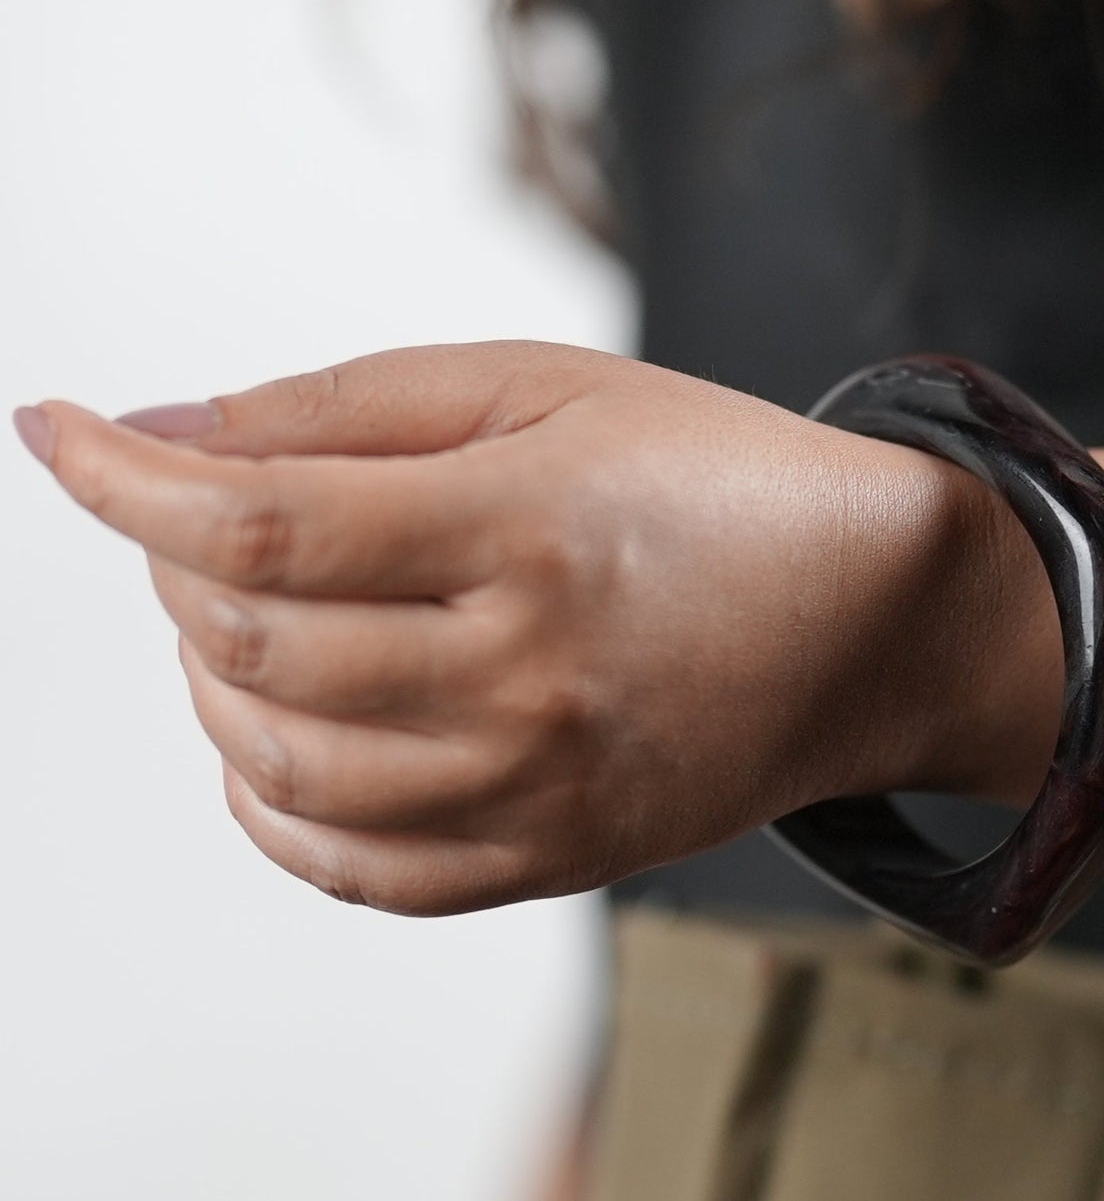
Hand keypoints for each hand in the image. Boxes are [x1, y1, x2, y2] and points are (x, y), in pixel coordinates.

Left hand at [14, 343, 993, 914]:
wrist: (868, 614)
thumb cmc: (715, 476)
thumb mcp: (554, 388)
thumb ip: (357, 407)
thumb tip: (173, 433)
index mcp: (530, 529)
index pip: (259, 521)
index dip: (120, 478)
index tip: (53, 429)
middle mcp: (527, 676)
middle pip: (251, 646)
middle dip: (172, 561)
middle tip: (202, 507)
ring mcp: (540, 786)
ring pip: (279, 765)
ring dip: (210, 677)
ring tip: (246, 608)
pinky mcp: (555, 858)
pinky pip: (356, 870)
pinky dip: (269, 806)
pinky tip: (274, 734)